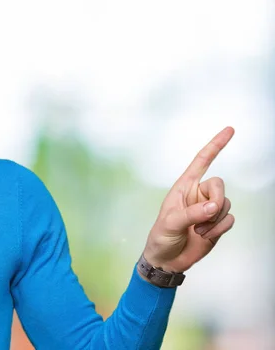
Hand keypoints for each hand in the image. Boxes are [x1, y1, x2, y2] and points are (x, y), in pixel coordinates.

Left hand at [142, 127, 234, 272]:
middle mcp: (197, 195)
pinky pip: (230, 219)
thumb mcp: (170, 223)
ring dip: (214, 221)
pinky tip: (204, 236)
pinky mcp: (217, 223)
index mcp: (182, 187)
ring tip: (197, 231)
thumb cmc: (161, 237)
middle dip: (215, 201)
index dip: (215, 145)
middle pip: (219, 185)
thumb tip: (213, 207)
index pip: (201, 161)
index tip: (229, 130)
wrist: (167, 260)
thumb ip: (192, 213)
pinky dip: (219, 229)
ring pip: (226, 204)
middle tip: (204, 217)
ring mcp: (208, 209)